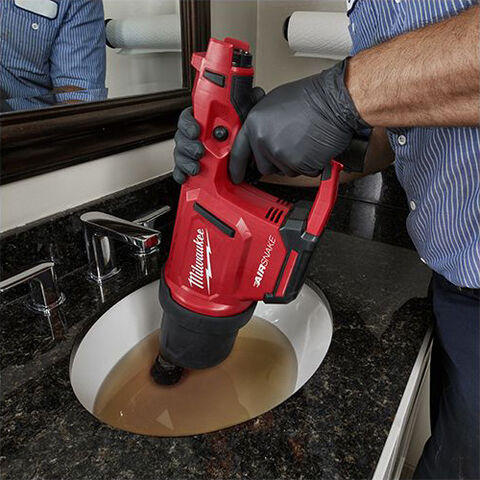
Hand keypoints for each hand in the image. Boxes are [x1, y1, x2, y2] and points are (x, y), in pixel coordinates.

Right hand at [172, 87, 264, 183]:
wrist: (244, 159)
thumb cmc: (237, 135)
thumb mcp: (244, 117)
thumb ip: (247, 105)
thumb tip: (255, 94)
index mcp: (203, 120)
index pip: (189, 117)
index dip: (189, 124)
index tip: (196, 131)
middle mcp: (195, 136)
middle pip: (181, 137)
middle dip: (188, 146)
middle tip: (200, 151)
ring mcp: (191, 152)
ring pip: (180, 154)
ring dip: (186, 161)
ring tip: (197, 167)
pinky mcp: (190, 167)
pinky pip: (181, 171)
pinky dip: (181, 174)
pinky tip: (186, 176)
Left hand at [229, 60, 369, 183]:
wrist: (333, 102)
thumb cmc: (309, 98)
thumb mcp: (272, 104)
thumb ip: (260, 125)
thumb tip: (256, 138)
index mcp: (254, 124)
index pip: (238, 153)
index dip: (236, 167)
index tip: (236, 176)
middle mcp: (264, 141)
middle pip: (263, 166)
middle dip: (274, 161)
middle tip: (289, 144)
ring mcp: (281, 154)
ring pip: (283, 171)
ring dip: (293, 162)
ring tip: (302, 140)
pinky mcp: (298, 164)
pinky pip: (301, 172)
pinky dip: (309, 164)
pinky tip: (311, 147)